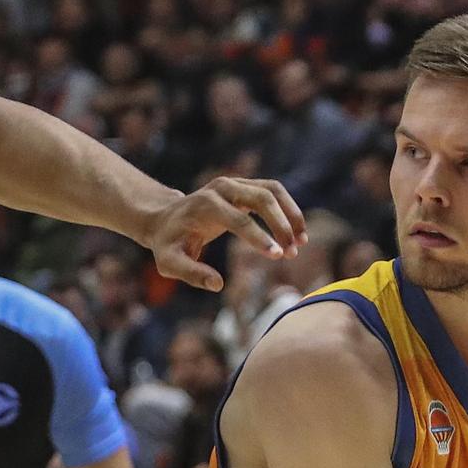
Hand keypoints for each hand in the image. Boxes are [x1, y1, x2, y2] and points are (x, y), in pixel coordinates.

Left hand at [142, 176, 304, 291]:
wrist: (166, 219)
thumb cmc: (170, 244)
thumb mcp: (170, 263)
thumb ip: (191, 274)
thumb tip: (217, 284)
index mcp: (206, 204)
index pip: (239, 219)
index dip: (259, 237)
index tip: (277, 256)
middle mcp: (222, 187)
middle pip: (262, 198)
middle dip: (281, 225)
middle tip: (292, 253)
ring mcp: (235, 183)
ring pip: (273, 190)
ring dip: (291, 214)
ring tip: (301, 242)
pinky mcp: (244, 185)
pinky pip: (273, 191)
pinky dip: (288, 209)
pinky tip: (297, 232)